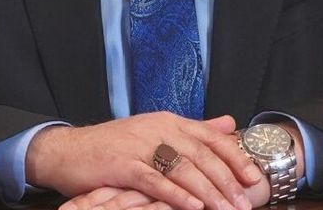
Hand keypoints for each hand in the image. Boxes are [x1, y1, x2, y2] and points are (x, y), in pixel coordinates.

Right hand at [27, 113, 262, 209]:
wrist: (68, 151)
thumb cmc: (114, 147)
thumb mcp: (156, 132)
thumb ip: (194, 130)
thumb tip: (228, 123)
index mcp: (170, 121)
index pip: (211, 136)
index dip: (235, 157)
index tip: (254, 178)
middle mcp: (158, 129)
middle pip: (202, 154)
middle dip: (228, 180)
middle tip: (245, 203)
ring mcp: (140, 146)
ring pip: (183, 168)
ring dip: (208, 192)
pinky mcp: (122, 165)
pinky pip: (155, 181)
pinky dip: (176, 194)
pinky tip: (193, 207)